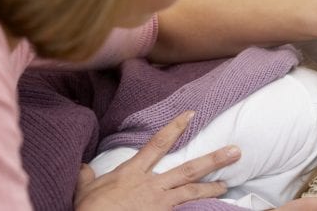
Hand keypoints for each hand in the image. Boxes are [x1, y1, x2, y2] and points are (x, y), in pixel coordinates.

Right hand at [74, 111, 240, 210]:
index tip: (191, 114)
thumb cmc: (89, 209)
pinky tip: (212, 208)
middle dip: (213, 159)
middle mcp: (152, 185)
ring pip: (192, 192)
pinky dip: (198, 208)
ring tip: (227, 183)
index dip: (175, 127)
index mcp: (133, 172)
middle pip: (188, 169)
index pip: (158, 144)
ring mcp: (160, 204)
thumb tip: (81, 166)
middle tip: (235, 151)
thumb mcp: (85, 189)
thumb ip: (86, 175)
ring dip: (212, 187)